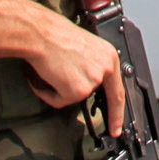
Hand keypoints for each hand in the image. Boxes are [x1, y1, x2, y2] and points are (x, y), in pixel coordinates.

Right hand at [20, 5, 126, 133]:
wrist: (40, 33)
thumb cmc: (55, 35)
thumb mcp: (85, 48)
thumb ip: (92, 66)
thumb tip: (88, 84)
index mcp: (109, 57)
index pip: (118, 89)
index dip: (118, 111)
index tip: (117, 126)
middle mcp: (104, 69)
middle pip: (99, 97)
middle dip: (100, 111)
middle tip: (105, 125)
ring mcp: (91, 81)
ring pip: (74, 98)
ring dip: (60, 89)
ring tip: (52, 70)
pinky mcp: (76, 90)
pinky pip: (59, 101)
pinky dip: (49, 93)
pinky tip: (45, 77)